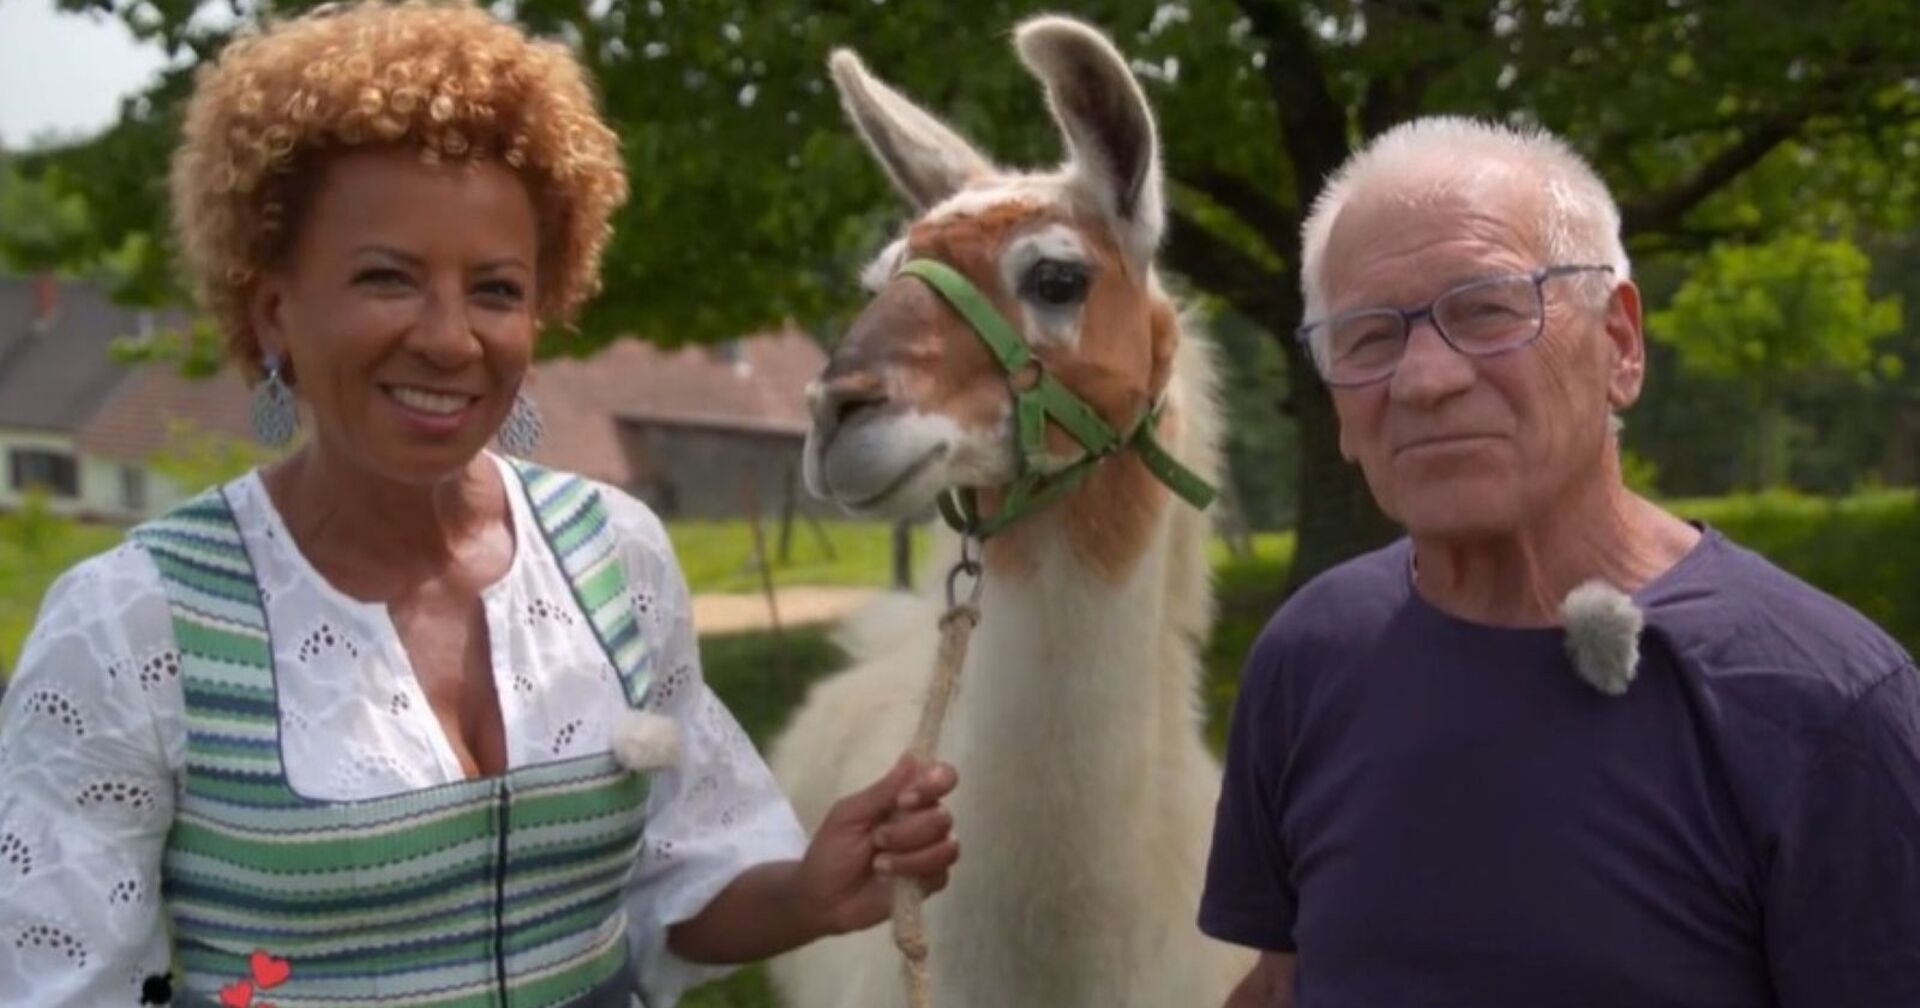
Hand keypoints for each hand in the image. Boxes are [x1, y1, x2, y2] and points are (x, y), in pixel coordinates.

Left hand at [792, 755, 959, 936]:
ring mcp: (930, 852)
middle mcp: (924, 822)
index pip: (942, 778)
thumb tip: (913, 757)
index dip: (934, 784)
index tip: (904, 799)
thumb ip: (882, 791)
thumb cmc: (831, 851)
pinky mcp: (930, 882)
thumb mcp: (849, 815)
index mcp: (907, 799)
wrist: (823, 899)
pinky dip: (913, 873)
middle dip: (908, 831)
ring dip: (910, 855)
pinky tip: (889, 878)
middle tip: (877, 839)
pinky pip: (941, 874)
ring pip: (947, 846)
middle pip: (943, 816)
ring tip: (879, 863)